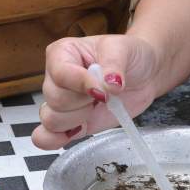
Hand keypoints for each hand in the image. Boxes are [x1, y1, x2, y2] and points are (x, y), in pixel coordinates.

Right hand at [31, 34, 160, 149]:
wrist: (143, 75)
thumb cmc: (129, 55)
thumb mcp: (123, 49)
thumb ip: (114, 65)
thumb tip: (110, 84)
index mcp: (62, 53)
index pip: (60, 73)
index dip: (81, 84)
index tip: (103, 90)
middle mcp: (56, 78)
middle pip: (55, 99)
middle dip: (83, 101)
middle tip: (104, 95)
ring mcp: (62, 103)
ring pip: (51, 120)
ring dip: (78, 118)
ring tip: (97, 106)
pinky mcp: (71, 124)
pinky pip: (46, 137)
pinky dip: (54, 140)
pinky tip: (75, 130)